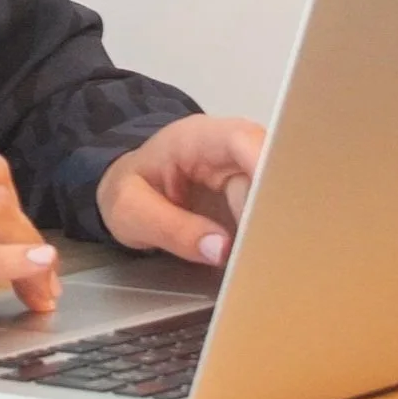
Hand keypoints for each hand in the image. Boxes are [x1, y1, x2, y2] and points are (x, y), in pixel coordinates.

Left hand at [96, 114, 266, 267]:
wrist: (123, 188)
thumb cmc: (127, 189)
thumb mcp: (131, 212)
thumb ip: (171, 229)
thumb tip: (221, 249)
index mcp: (197, 138)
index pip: (243, 140)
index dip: (264, 166)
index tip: (274, 204)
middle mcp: (229, 149)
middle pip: (267, 173)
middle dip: (269, 213)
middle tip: (263, 253)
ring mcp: (243, 172)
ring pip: (274, 196)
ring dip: (269, 229)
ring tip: (259, 260)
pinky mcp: (250, 195)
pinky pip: (267, 213)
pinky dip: (264, 236)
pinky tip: (257, 257)